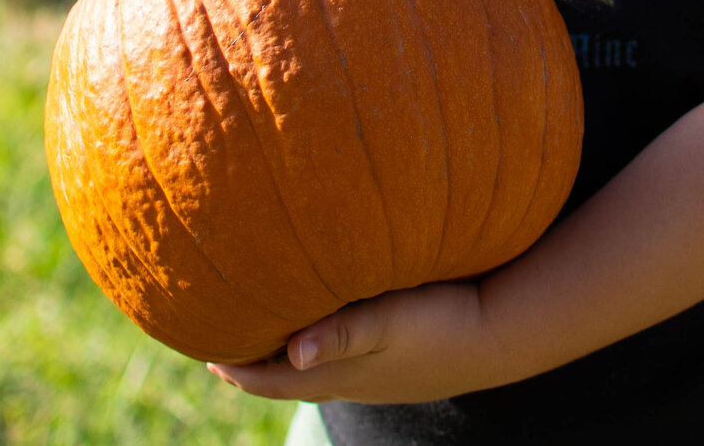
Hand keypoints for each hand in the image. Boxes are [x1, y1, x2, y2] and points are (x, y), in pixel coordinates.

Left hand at [210, 282, 506, 404]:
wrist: (502, 335)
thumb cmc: (444, 321)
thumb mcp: (389, 321)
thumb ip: (341, 333)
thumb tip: (291, 352)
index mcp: (339, 374)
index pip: (269, 380)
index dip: (233, 367)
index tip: (201, 349)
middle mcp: (351, 380)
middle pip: (285, 379)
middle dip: (252, 361)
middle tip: (222, 338)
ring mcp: (376, 376)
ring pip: (314, 368)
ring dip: (284, 355)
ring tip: (264, 329)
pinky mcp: (397, 362)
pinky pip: (341, 359)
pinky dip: (318, 345)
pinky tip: (327, 322)